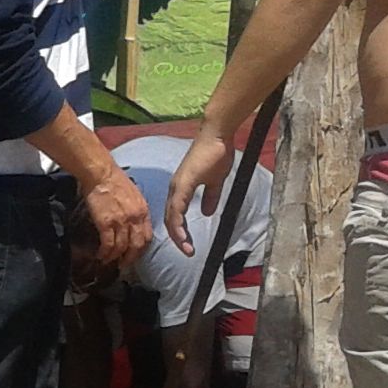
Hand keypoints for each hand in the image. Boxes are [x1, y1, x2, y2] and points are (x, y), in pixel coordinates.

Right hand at [83, 167, 151, 267]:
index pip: (147, 236)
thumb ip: (136, 210)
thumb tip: (133, 223)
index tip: (135, 254)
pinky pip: (108, 244)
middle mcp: (135, 218)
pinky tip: (100, 255)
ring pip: (121, 247)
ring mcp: (121, 221)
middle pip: (136, 245)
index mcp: (143, 211)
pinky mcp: (106, 223)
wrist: (101, 174)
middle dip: (130, 258)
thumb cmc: (114, 181)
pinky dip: (105, 253)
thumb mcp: (134, 195)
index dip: (141, 248)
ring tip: (108, 261)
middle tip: (123, 264)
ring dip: (114, 257)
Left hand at [166, 118, 233, 255]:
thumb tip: (207, 213)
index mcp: (180, 189)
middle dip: (177, 238)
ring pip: (171, 216)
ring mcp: (177, 186)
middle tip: (187, 252)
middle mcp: (175, 189)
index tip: (189, 246)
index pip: (175, 215)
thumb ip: (210, 197)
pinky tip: (183, 235)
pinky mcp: (183, 183)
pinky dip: (178, 223)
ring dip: (178, 234)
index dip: (180, 232)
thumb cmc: (216, 155)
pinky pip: (177, 208)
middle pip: (170, 219)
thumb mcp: (214, 182)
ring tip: (187, 248)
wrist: (217, 136)